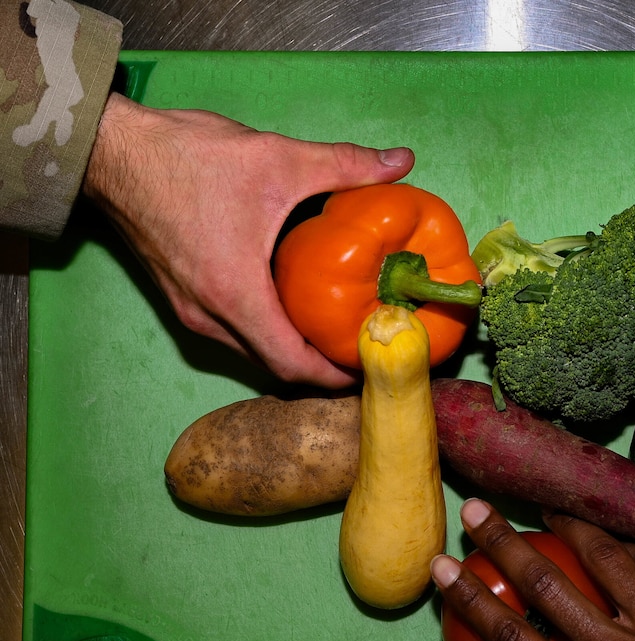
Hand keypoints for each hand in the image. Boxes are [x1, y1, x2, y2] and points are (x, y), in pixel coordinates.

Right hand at [82, 92, 415, 386]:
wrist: (112, 150)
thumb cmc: (187, 157)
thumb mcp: (278, 158)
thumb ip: (346, 165)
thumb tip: (402, 162)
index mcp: (235, 295)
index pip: (292, 365)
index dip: (334, 376)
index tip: (369, 367)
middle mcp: (209, 316)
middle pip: (273, 365)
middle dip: (319, 366)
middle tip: (360, 348)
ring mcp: (189, 310)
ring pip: (250, 350)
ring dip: (290, 349)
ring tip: (332, 331)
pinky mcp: (179, 297)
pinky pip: (231, 332)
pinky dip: (265, 330)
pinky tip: (292, 306)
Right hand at [431, 499, 634, 640]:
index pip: (512, 638)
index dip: (470, 599)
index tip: (443, 568)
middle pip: (546, 583)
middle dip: (503, 540)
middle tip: (476, 508)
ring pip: (606, 557)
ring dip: (570, 525)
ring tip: (549, 506)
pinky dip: (631, 547)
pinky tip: (618, 535)